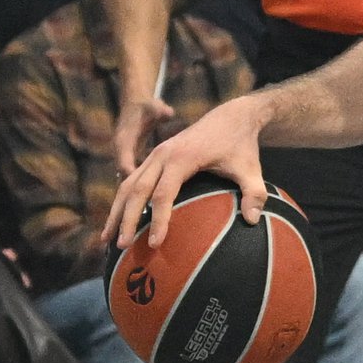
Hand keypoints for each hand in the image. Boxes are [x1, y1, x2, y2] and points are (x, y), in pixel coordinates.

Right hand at [103, 96, 267, 251]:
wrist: (231, 116)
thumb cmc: (241, 145)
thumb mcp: (252, 169)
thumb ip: (254, 193)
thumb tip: (253, 221)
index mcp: (182, 158)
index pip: (164, 194)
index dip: (159, 219)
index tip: (156, 243)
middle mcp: (162, 154)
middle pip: (136, 190)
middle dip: (127, 218)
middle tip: (122, 246)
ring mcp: (155, 154)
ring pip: (127, 184)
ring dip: (116, 211)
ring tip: (108, 239)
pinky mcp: (154, 157)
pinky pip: (131, 179)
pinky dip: (122, 200)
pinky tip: (118, 221)